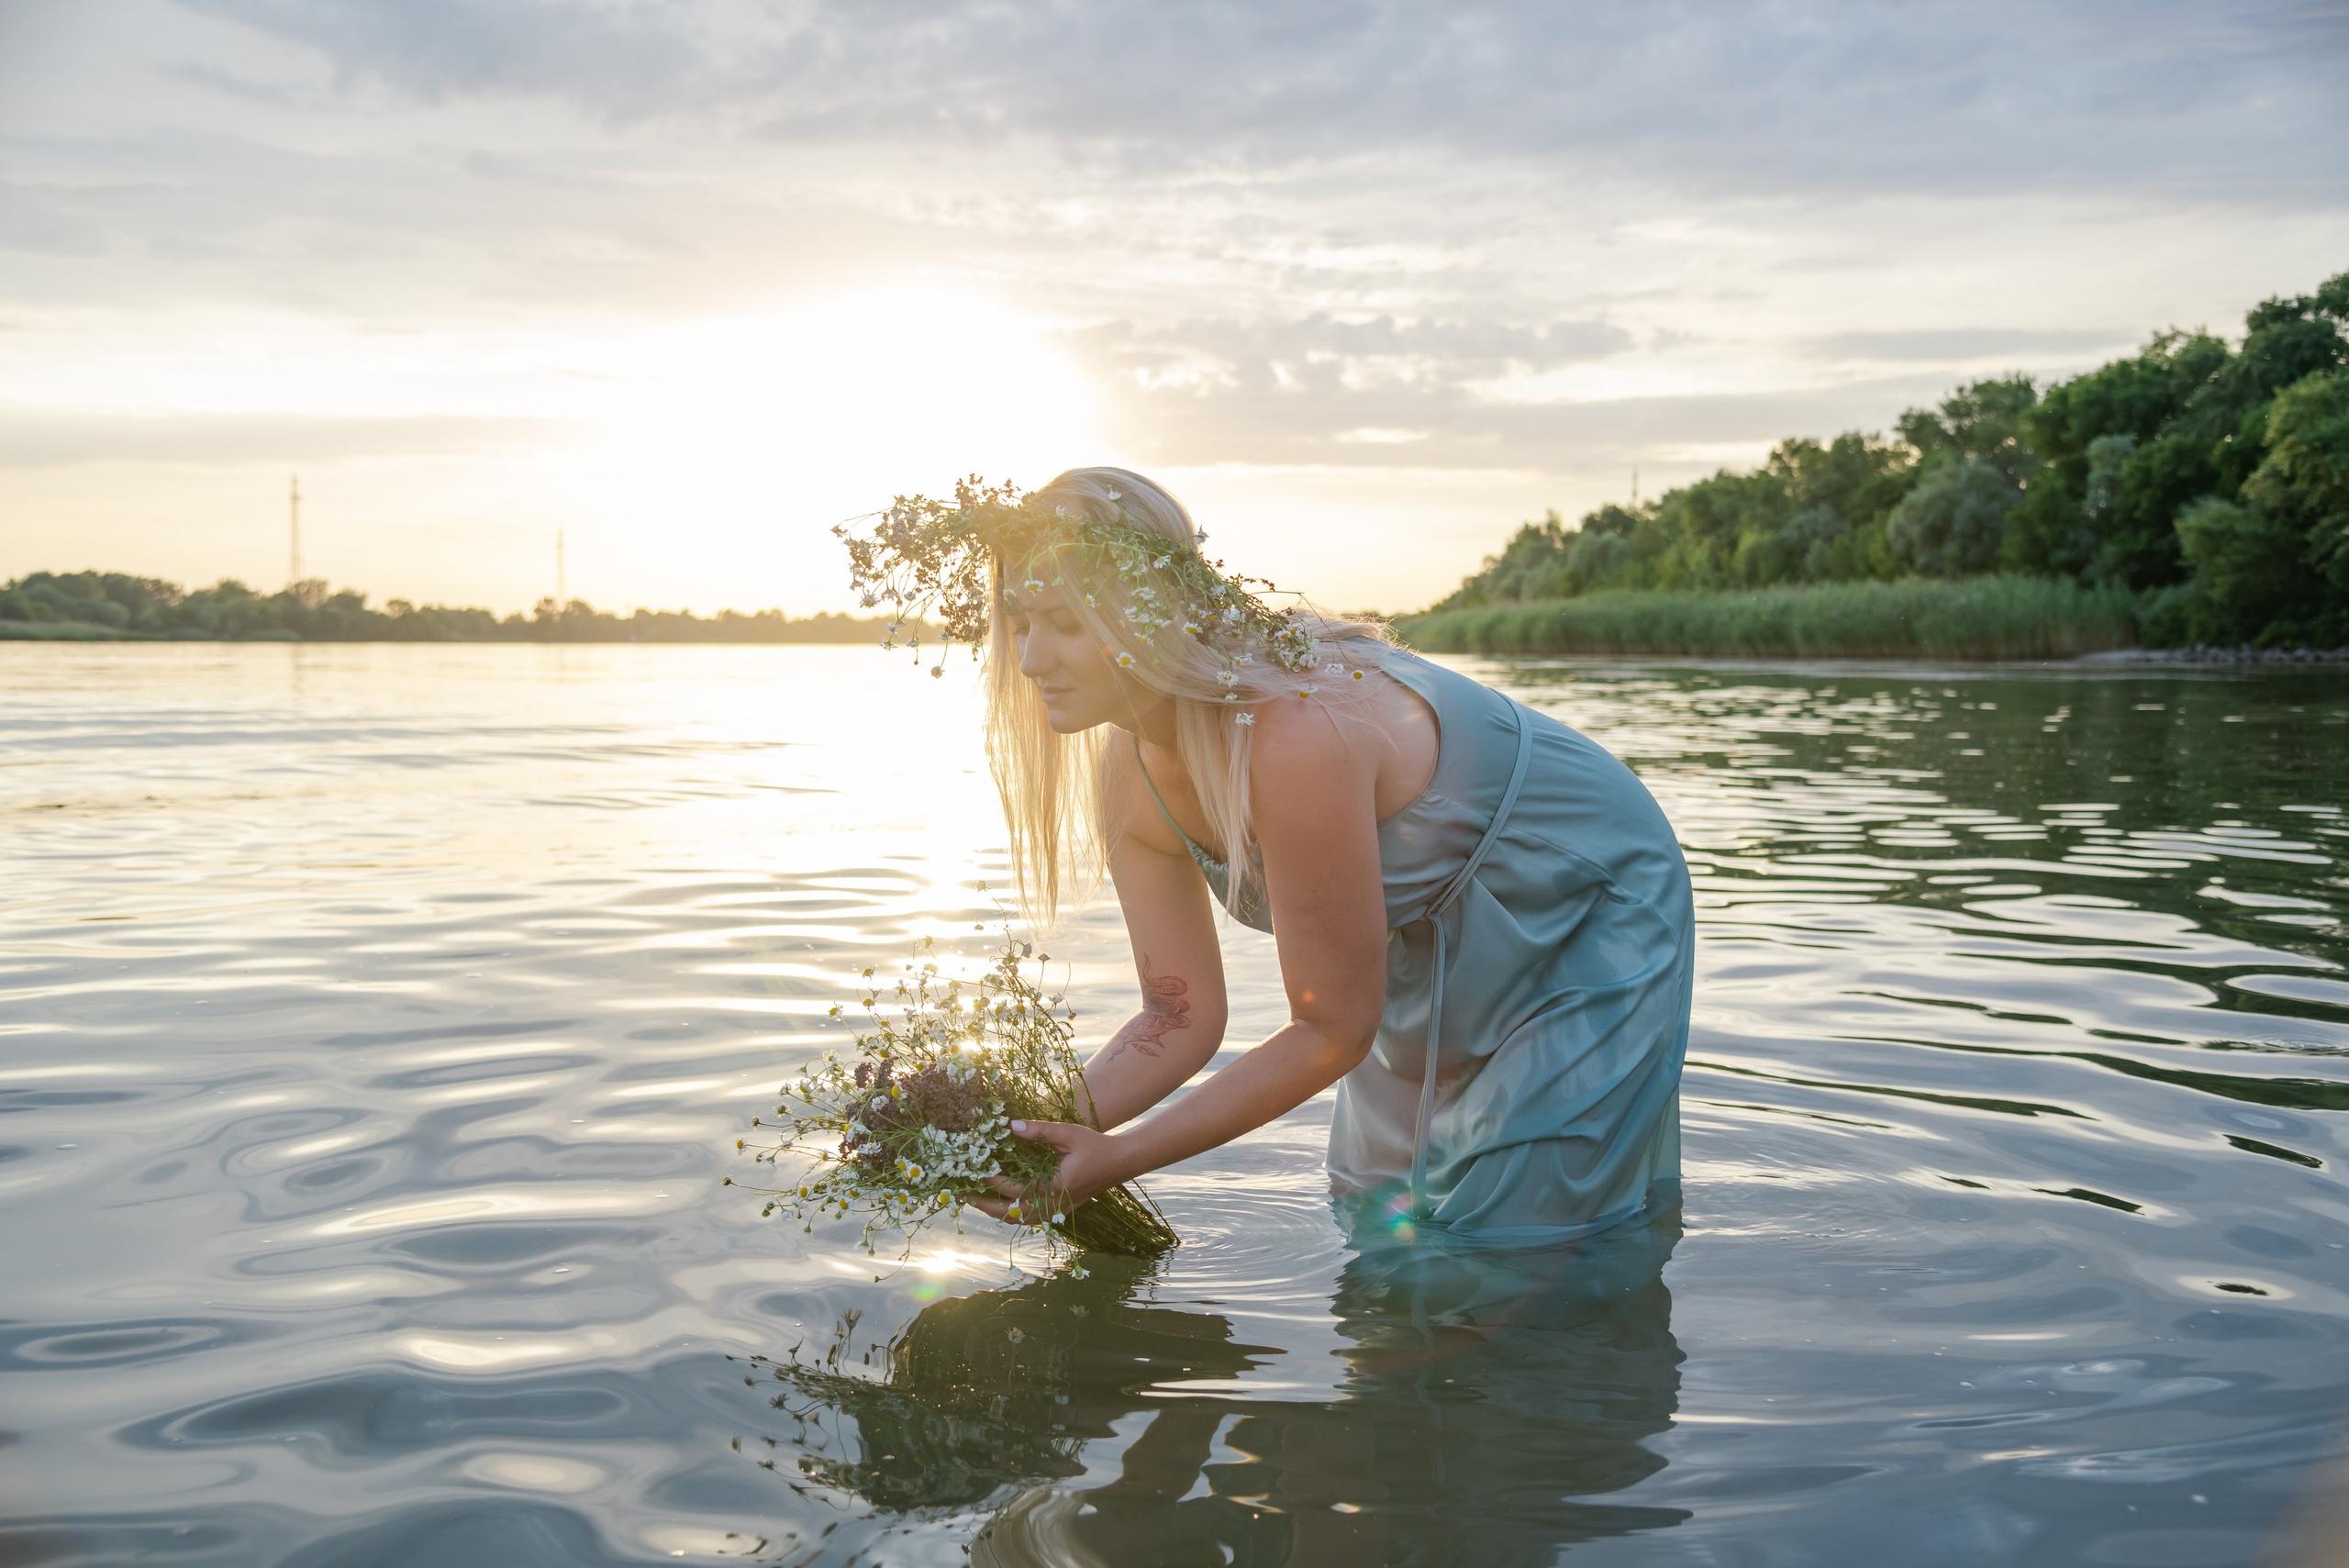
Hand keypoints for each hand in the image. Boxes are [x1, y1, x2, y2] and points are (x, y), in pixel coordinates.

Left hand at [970, 1119, 1132, 1225]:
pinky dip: (1014, 1214)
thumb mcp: (1068, 1133)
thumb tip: (1009, 1125)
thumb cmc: (1095, 1145)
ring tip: (977, 1201)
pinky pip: (1032, 1218)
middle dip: (987, 1206)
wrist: (1120, 1163)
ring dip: (998, 1212)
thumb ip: (1039, 1131)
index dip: (994, 1182)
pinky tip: (1001, 1204)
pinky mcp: (1061, 1211)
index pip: (1018, 1190)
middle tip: (964, 1195)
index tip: (976, 1171)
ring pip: (1021, 1220)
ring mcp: (1059, 1211)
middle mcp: (1056, 1204)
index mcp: (1057, 1186)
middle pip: (1014, 1214)